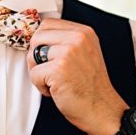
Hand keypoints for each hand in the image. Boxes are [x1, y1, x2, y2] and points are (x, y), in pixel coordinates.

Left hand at [27, 18, 126, 134]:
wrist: (103, 110)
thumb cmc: (91, 87)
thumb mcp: (85, 54)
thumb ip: (66, 41)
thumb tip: (38, 37)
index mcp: (84, 32)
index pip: (48, 24)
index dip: (42, 41)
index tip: (47, 56)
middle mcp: (78, 38)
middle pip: (37, 37)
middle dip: (37, 57)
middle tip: (50, 71)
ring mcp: (69, 52)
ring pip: (32, 55)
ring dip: (39, 72)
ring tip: (56, 81)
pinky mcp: (59, 69)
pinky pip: (34, 73)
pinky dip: (41, 86)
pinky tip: (57, 91)